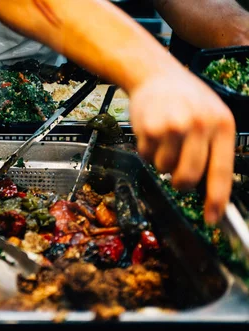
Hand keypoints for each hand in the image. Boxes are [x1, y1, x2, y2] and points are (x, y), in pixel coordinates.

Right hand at [129, 69, 235, 223]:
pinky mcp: (150, 128)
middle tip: (176, 176)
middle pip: (189, 176)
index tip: (211, 218)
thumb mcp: (209, 117)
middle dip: (180, 182)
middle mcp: (200, 125)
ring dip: (161, 162)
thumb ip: (210, 149)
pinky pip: (147, 157)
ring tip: (163, 141)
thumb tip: (207, 188)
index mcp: (222, 124)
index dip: (216, 199)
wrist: (155, 74)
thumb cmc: (185, 98)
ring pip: (165, 169)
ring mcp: (174, 126)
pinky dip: (147, 150)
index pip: (221, 170)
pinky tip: (151, 133)